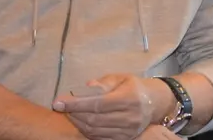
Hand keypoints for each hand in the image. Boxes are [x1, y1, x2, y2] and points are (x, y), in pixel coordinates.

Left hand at [54, 74, 172, 139]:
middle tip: (62, 106)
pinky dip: (86, 131)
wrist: (155, 102)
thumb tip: (84, 88)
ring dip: (77, 123)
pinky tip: (81, 121)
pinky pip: (100, 138)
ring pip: (94, 131)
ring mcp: (128, 131)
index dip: (76, 104)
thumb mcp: (120, 78)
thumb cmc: (134, 87)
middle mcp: (130, 117)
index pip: (98, 103)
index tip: (58, 101)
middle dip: (73, 113)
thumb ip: (102, 83)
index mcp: (129, 98)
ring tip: (70, 113)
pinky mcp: (125, 139)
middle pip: (94, 119)